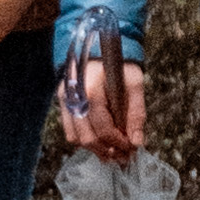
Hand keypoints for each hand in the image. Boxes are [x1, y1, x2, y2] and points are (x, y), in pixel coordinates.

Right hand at [60, 37, 146, 153]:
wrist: (98, 42)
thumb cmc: (119, 62)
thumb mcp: (134, 82)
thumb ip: (136, 112)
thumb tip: (137, 142)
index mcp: (92, 91)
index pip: (104, 128)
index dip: (118, 143)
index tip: (131, 148)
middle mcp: (74, 97)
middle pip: (87, 137)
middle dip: (107, 151)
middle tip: (123, 157)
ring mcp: (65, 99)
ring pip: (75, 137)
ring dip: (94, 149)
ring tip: (111, 154)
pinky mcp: (63, 100)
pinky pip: (69, 128)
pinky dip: (83, 140)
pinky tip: (99, 142)